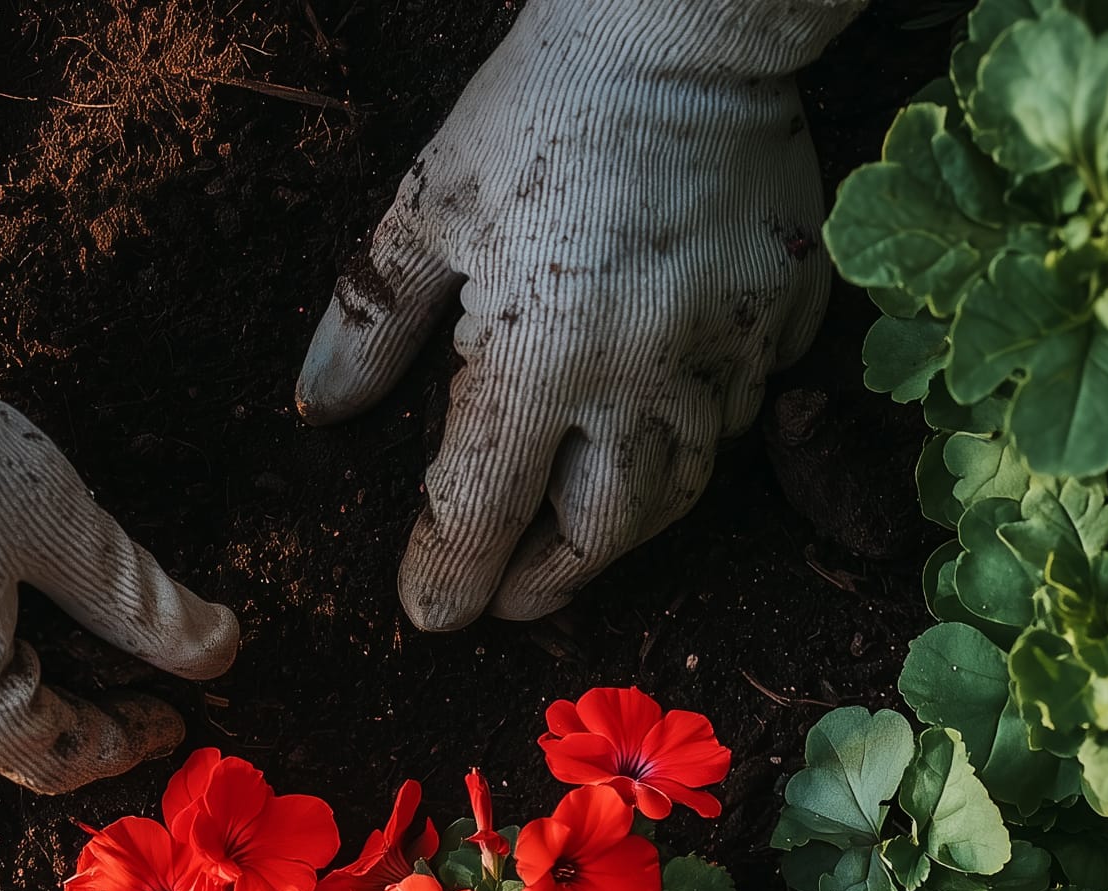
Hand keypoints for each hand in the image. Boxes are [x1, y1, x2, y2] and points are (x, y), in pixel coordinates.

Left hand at [297, 0, 865, 630]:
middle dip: (551, 579)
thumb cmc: (538, 111)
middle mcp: (644, 376)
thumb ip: (371, 319)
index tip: (429, 615)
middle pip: (604, 530)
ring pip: (685, 485)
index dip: (449, 575)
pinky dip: (702, 433)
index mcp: (540, 355)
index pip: (484, 508)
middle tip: (511, 597)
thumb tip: (322, 407)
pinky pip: (748, 406)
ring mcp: (730, 350)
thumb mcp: (427, 208)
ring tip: (580, 534)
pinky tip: (665, 424)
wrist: (682, 30)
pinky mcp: (786, 314)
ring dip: (625, 526)